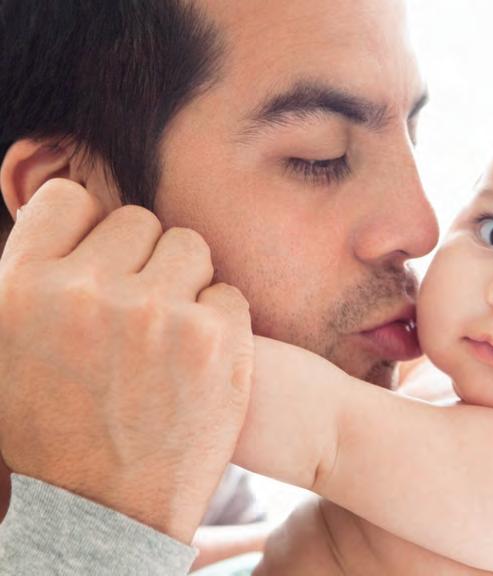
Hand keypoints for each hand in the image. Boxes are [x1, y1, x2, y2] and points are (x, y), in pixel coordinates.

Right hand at [0, 179, 253, 542]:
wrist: (106, 512)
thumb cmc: (54, 429)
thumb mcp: (7, 348)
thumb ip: (32, 278)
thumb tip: (66, 215)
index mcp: (21, 287)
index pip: (70, 199)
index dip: (88, 230)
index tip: (99, 263)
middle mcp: (86, 292)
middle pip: (139, 221)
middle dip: (140, 262)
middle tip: (136, 315)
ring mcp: (156, 314)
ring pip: (190, 248)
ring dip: (184, 284)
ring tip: (166, 337)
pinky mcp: (214, 340)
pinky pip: (228, 292)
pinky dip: (219, 321)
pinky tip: (195, 362)